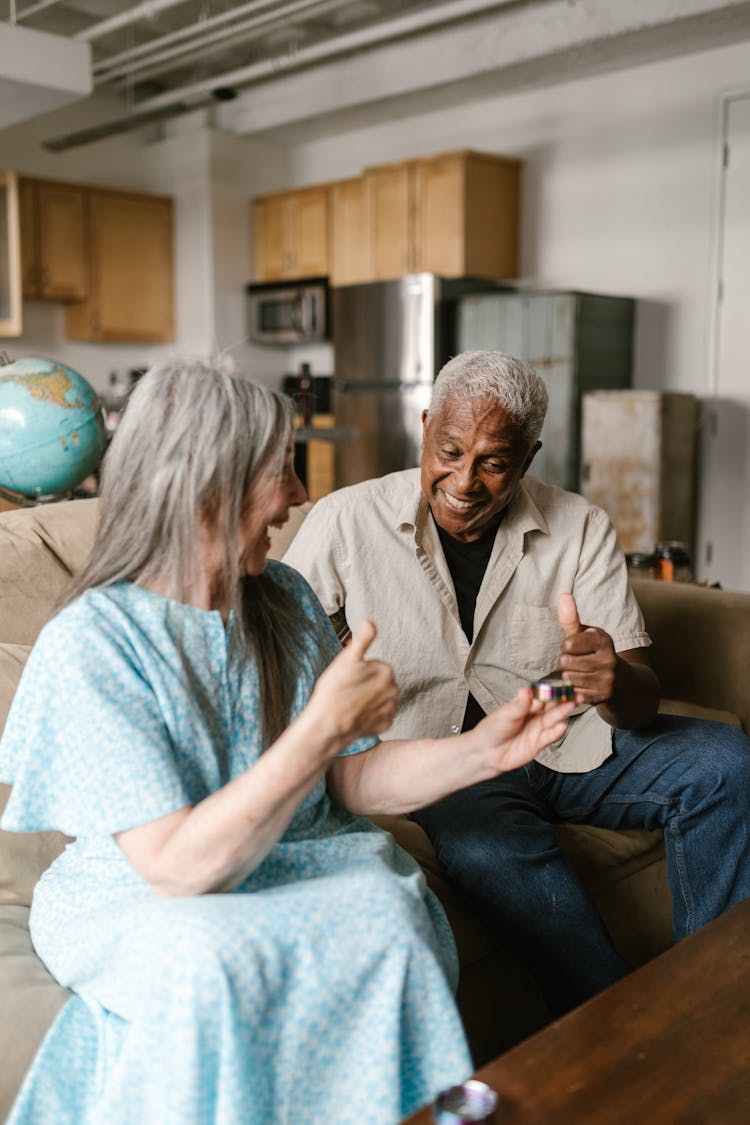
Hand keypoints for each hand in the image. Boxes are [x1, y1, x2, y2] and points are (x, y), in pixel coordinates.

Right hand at [307, 620, 397, 745]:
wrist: (328, 724)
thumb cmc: (334, 690)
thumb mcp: (346, 659)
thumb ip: (362, 639)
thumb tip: (370, 622)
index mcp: (386, 670)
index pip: (374, 665)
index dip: (358, 670)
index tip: (347, 677)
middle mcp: (393, 689)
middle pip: (379, 681)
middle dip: (366, 684)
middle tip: (347, 690)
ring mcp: (390, 708)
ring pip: (380, 698)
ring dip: (369, 699)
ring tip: (350, 703)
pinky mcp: (386, 724)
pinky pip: (380, 715)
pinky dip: (370, 715)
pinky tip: (356, 715)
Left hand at [476, 688, 574, 772]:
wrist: (486, 753)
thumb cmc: (492, 730)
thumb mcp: (504, 715)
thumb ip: (518, 705)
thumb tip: (526, 690)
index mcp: (525, 705)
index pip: (541, 695)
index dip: (551, 690)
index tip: (560, 684)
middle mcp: (534, 716)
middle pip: (551, 706)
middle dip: (562, 699)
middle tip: (573, 693)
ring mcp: (537, 729)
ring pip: (553, 719)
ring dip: (563, 712)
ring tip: (571, 704)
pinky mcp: (538, 743)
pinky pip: (550, 737)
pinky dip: (557, 732)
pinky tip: (562, 726)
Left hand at [557, 593, 617, 704]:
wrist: (622, 680)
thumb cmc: (596, 652)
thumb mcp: (585, 634)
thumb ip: (571, 618)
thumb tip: (564, 595)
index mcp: (604, 639)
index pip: (568, 643)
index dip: (566, 646)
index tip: (574, 646)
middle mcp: (609, 659)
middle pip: (565, 662)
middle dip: (566, 662)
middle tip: (578, 661)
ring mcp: (608, 679)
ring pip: (569, 678)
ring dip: (569, 676)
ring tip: (581, 672)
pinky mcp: (603, 696)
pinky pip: (575, 693)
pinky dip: (575, 690)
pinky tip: (585, 684)